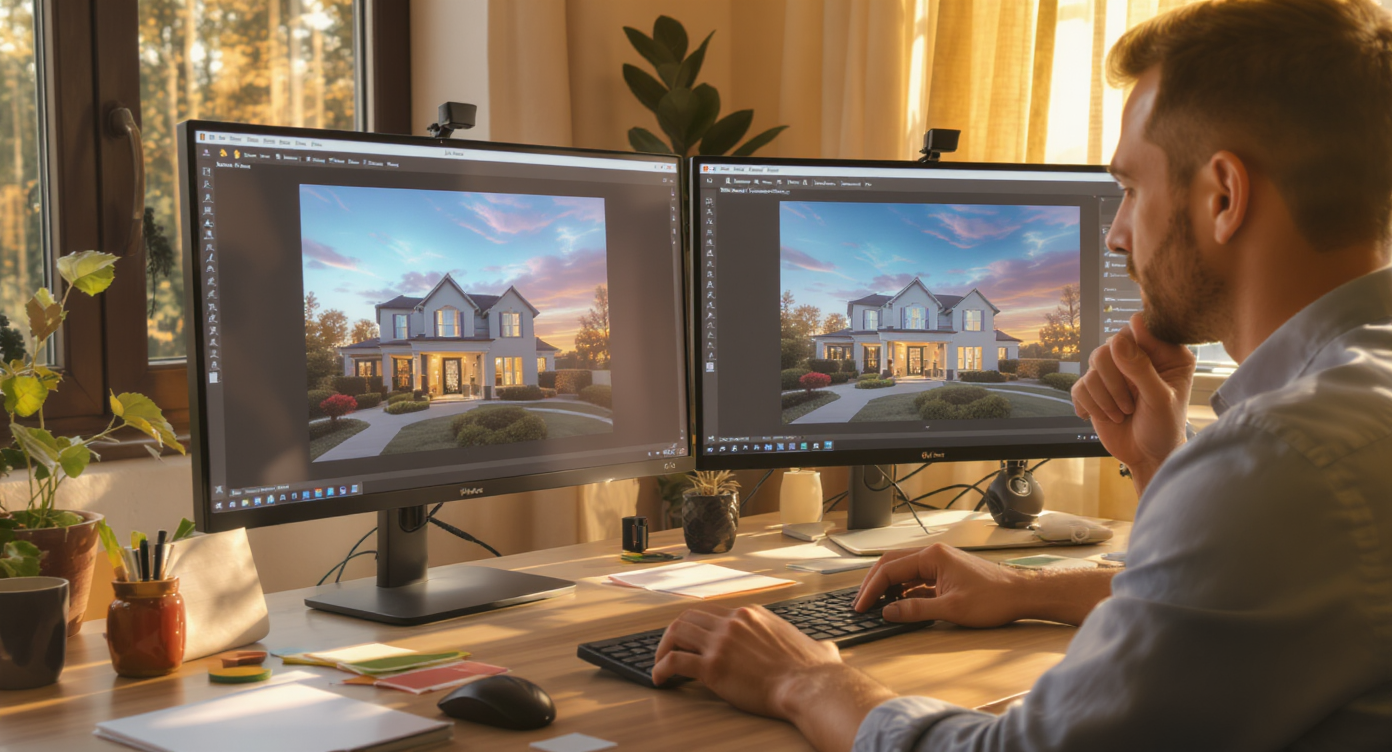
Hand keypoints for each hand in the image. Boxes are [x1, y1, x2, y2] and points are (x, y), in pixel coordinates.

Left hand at [653, 606, 898, 751]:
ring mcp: (721, 643)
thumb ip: (817, 645)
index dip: (697, 626)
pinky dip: (661, 668)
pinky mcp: (713, 667)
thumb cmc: (815, 672)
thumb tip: (828, 650)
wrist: (810, 686)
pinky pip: (675, 661)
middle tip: (668, 649)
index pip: (712, 612)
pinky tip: (660, 679)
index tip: (692, 639)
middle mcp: (733, 622)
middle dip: (674, 633)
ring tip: (659, 664)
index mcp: (752, 615)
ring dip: (662, 648)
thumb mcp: (817, 647)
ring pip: (676, 633)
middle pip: (688, 617)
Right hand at [853, 543, 1027, 626]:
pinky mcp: (945, 574)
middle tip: (861, 603)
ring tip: (875, 605)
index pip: (890, 569)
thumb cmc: (994, 598)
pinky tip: (898, 605)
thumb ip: (916, 610)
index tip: (860, 605)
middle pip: (892, 565)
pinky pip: (916, 580)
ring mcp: (940, 563)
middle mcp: (934, 554)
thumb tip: (888, 612)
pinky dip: (903, 591)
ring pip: (903, 572)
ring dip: (888, 587)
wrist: (1022, 595)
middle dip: (873, 584)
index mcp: (932, 556)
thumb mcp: (951, 609)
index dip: (871, 588)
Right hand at [1071, 313, 1194, 488]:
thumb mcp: (1160, 399)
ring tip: (1121, 413)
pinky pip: (1079, 385)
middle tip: (1129, 405)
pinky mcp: (1095, 389)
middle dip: (1114, 380)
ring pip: (1093, 363)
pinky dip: (1091, 404)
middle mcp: (1139, 357)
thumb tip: (1116, 341)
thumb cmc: (1164, 427)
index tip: (1131, 367)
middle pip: (1110, 345)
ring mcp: (1115, 372)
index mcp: (1165, 354)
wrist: (1147, 456)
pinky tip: (1106, 417)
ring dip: (1104, 395)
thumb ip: (1140, 369)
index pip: (1141, 327)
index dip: (1131, 342)